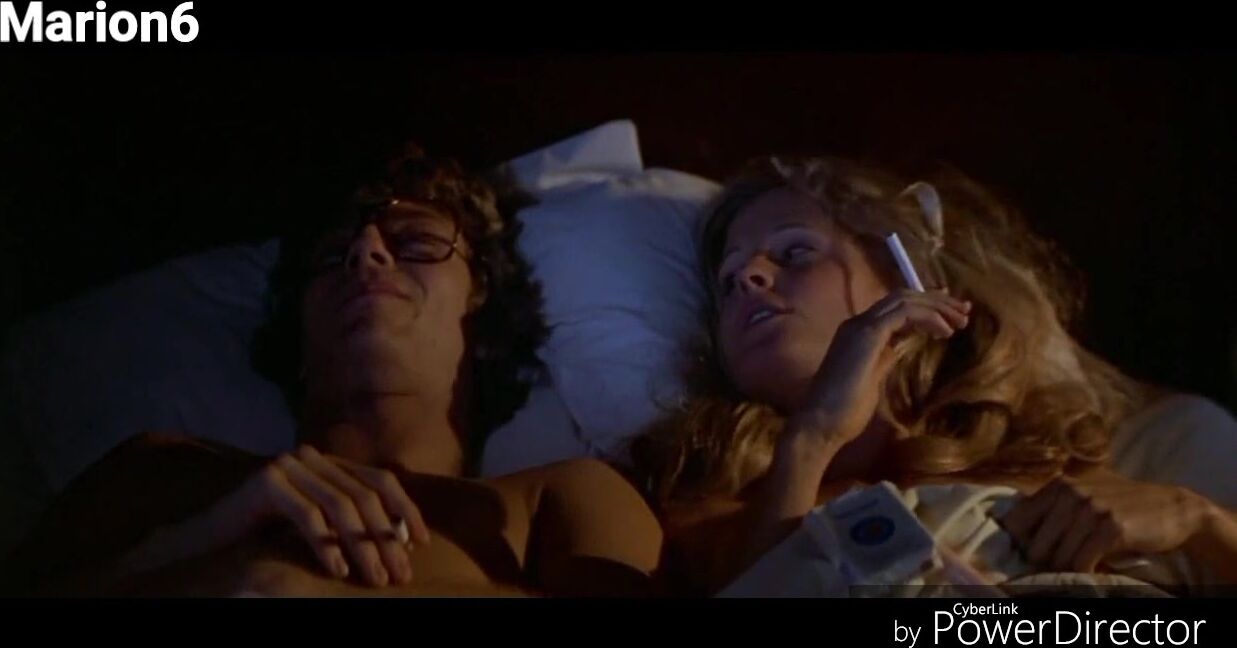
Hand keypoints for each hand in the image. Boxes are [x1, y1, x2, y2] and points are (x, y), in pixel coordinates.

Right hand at [207, 445, 430, 586]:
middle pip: (364, 496)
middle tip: (398, 575)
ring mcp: (288, 466)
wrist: (206, 541)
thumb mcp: (319, 528)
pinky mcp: (266, 482)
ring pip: (340, 507)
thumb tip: (403, 542)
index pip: (380, 480)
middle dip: (386, 538)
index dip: (405, 511)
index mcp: (329, 463)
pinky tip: (338, 572)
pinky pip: (307, 515)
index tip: (421, 544)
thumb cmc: (266, 538)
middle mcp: (311, 457)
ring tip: (374, 579)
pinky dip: (327, 546)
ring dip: (362, 547)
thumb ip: (352, 524)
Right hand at [788, 288, 970, 448]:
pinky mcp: (868, 333)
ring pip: (904, 300)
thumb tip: (900, 347)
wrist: (821, 423)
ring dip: (936, 306)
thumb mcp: (872, 379)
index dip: (926, 307)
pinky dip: (927, 317)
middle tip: (965, 312)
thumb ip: (884, 359)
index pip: (896, 308)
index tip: (951, 316)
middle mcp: (858, 323)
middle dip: (937, 301)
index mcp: (859, 333)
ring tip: (960, 321)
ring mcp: (861, 326)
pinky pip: (903, 313)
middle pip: (903, 297)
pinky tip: (944, 331)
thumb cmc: (844, 412)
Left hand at [1001, 468, 1210, 572]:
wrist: (1173, 507)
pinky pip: (1082, 562)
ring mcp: (1090, 508)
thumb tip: (1013, 529)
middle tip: (1056, 570)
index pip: (1016, 521)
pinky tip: (1092, 572)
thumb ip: (1053, 507)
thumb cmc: (1123, 505)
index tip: (1028, 558)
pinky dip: (1083, 573)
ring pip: (1057, 557)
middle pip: (1034, 544)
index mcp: (1057, 486)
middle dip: (1043, 563)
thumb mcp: (1085, 496)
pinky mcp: (1111, 527)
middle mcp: (1070, 493)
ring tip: (1075, 572)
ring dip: (1065, 571)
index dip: (1019, 544)